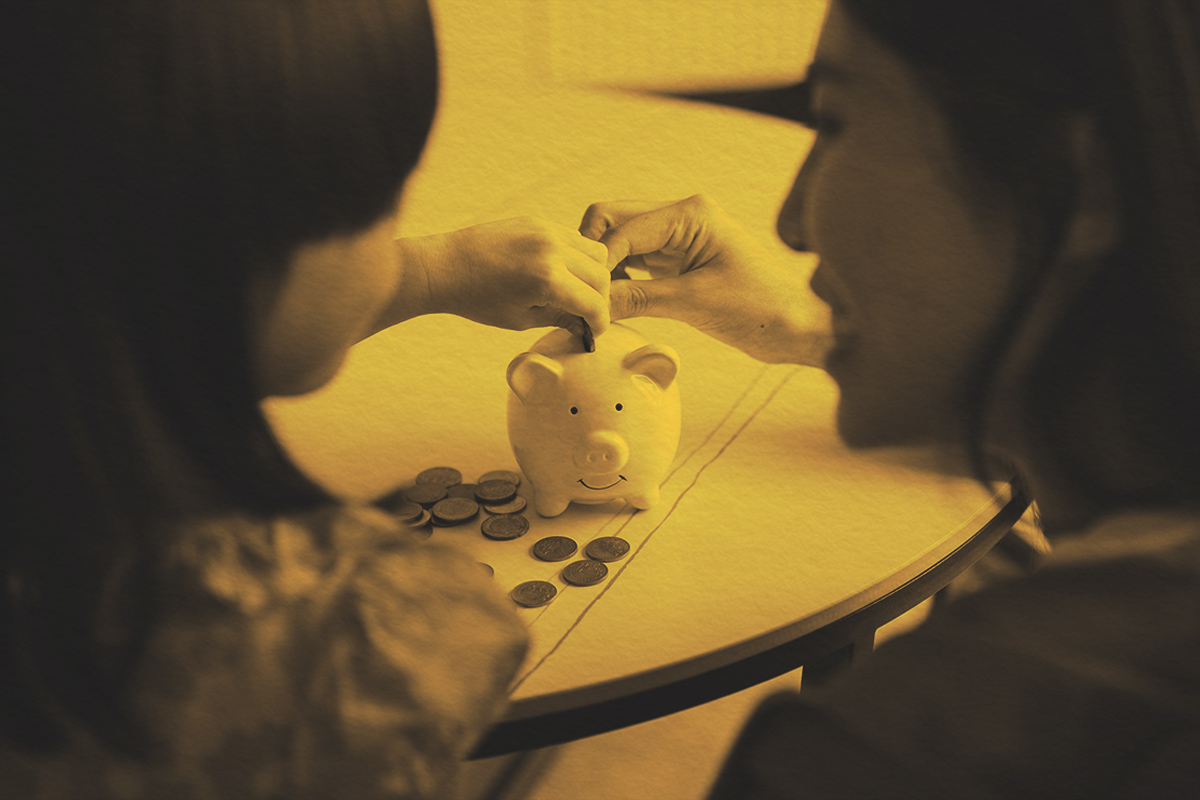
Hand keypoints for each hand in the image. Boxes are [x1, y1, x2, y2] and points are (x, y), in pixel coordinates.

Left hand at [388, 217, 609, 336]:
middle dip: (598, 298)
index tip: (593, 331)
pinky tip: (558, 271)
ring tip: (573, 290)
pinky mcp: (537, 221)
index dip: (598, 322)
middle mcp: (552, 250)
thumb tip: (585, 326)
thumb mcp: (521, 319)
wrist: (444, 266)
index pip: (594, 303)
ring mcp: (546, 230)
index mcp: (547, 280)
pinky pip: (572, 238)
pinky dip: (574, 256)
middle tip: (584, 313)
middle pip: (600, 275)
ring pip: (594, 252)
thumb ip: (559, 318)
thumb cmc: (477, 299)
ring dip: (591, 274)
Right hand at [579, 194, 829, 364]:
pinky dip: (619, 282)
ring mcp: (679, 238)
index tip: (583, 300)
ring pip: (621, 243)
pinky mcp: (679, 261)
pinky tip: (612, 306)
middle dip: (594, 258)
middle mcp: (682, 217)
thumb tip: (591, 307)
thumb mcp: (694, 304)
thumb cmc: (761, 309)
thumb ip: (639, 299)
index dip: (598, 264)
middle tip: (583, 297)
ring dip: (605, 271)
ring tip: (593, 307)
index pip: (622, 228)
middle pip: (614, 222)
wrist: (798, 328)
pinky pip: (635, 263)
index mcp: (691, 213)